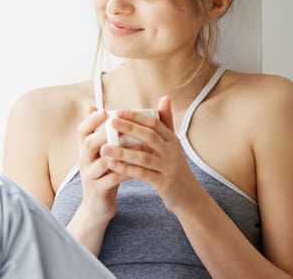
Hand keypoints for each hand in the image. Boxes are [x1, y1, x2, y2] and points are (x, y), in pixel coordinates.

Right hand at [76, 107, 132, 221]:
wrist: (98, 204)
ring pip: (102, 161)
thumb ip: (105, 133)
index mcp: (85, 149)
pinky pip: (112, 178)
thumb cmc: (105, 172)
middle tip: (121, 125)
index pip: (82, 130)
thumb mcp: (103, 153)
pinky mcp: (98, 189)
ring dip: (120, 152)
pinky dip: (125, 171)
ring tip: (138, 145)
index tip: (105, 111)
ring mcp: (89, 175)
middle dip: (104, 133)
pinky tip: (138, 166)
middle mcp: (84, 160)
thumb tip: (103, 108)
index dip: (91, 120)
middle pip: (88, 143)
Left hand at [99, 96, 205, 212]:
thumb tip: (165, 97)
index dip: (136, 116)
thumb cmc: (175, 167)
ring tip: (103, 148)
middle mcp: (172, 152)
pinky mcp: (164, 183)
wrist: (189, 196)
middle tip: (110, 122)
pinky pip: (142, 174)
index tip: (118, 111)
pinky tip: (112, 166)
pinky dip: (127, 169)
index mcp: (172, 140)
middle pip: (149, 136)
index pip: (154, 123)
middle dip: (129, 128)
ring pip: (143, 156)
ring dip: (122, 151)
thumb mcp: (173, 144)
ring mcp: (169, 167)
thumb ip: (166, 123)